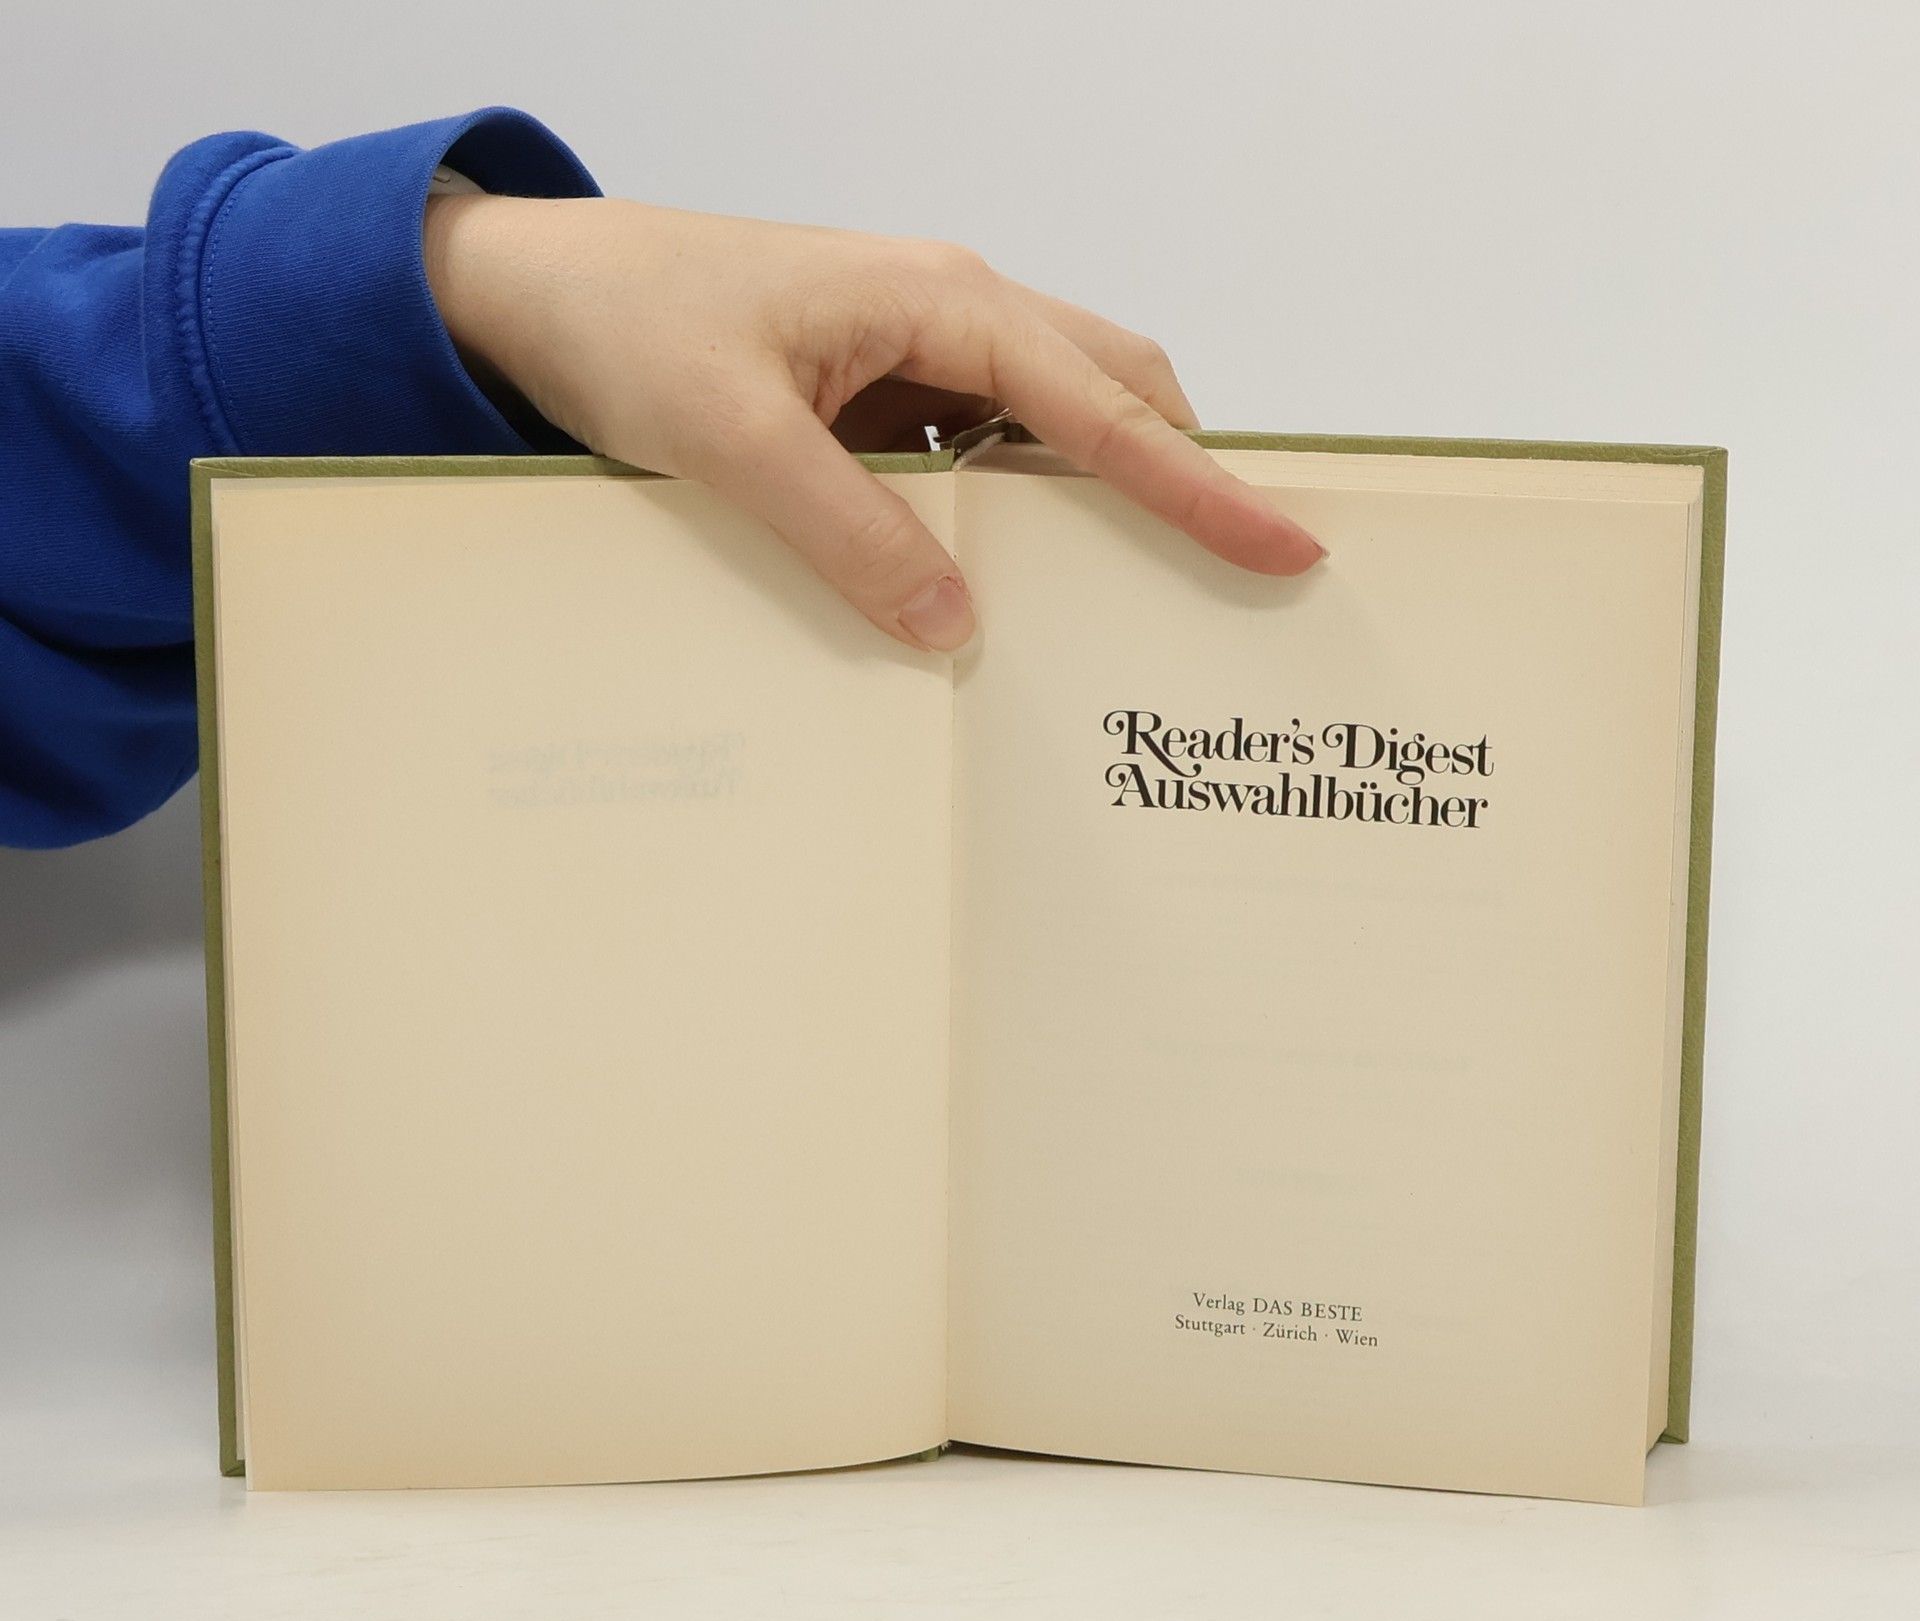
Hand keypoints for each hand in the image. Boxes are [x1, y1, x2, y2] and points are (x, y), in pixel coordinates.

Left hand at [423, 195, 1325, 652]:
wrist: (540, 291)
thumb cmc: (631, 328)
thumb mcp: (736, 440)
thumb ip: (851, 532)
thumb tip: (957, 627)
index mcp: (941, 301)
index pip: (1104, 405)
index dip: (1198, 486)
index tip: (1281, 545)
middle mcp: (951, 312)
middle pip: (1111, 392)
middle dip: (1178, 478)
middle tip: (1233, 578)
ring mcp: (920, 350)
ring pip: (1052, 422)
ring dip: (1094, 499)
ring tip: (1129, 597)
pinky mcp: (883, 390)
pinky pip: (981, 450)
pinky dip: (1012, 509)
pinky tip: (1002, 577)